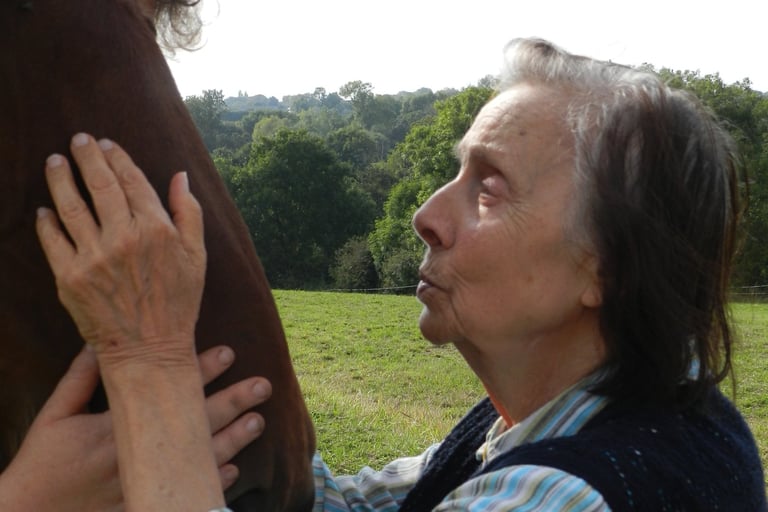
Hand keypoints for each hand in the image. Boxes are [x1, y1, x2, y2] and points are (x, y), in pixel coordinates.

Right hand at [0, 346, 269, 510]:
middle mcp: (138, 455)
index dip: (201, 370)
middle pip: (196, 424)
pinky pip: (188, 494)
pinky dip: (214, 482)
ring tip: (258, 421)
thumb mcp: (54, 416)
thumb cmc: (41, 463)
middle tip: (264, 384)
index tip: (228, 352)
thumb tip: (102, 342)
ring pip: (201, 461)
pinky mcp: (147, 506)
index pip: (169, 391)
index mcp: (117, 427)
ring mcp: (146, 484)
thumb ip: (80, 379)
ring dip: (234, 440)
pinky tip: (235, 469)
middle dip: (233, 401)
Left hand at [35, 133, 205, 365]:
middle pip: (100, 185)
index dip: (117, 157)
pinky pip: (53, 240)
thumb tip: (180, 175)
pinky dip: (46, 221)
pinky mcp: (70, 278)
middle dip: (87, 156)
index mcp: (157, 229)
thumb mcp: (197, 256)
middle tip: (77, 140)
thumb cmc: (178, 303)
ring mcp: (94, 257)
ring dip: (60, 179)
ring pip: (71, 206)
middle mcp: (124, 238)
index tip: (106, 143)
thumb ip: (189, 212)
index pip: (132, 180)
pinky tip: (44, 209)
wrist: (150, 350)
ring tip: (54, 162)